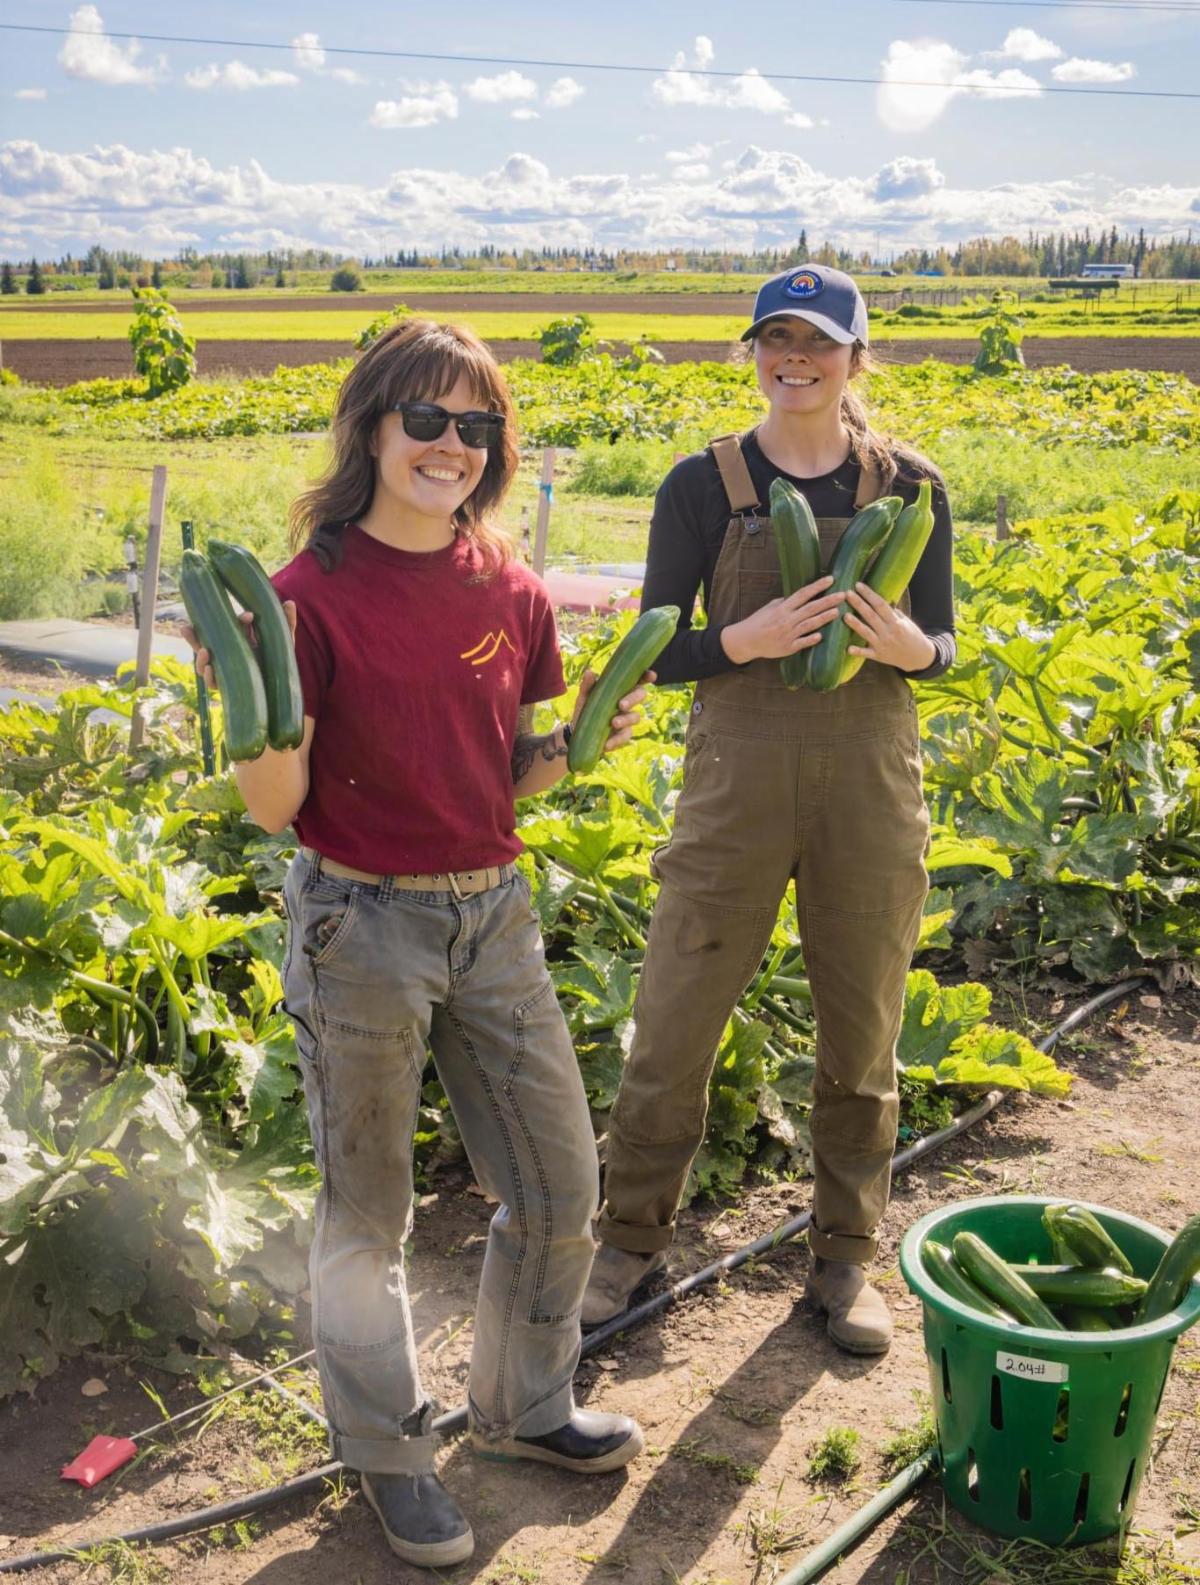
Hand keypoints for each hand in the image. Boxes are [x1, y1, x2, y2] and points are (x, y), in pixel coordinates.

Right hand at [182, 600, 297, 690]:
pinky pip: (213, 683)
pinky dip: (209, 676)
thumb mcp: (283, 640)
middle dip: (192, 637)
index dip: (232, 621)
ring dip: (199, 658)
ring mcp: (225, 671)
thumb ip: (286, 622)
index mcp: (236, 640)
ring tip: (205, 651)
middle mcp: (226, 655)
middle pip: (202, 645)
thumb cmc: (280, 659)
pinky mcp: (229, 686)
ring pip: (203, 665)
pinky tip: (210, 669)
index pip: (224, 628)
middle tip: (184, 627)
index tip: (249, 616)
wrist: (283, 685)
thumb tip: (289, 602)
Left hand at [571, 668, 654, 754]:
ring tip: (613, 723)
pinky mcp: (623, 735)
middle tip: (621, 705)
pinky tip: (607, 743)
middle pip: (640, 696)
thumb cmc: (586, 709)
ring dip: (625, 720)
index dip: (646, 677)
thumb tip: (590, 672)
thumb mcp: (585, 697)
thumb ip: (588, 685)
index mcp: (620, 689)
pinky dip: (616, 740)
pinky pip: (625, 736)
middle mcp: (628, 702)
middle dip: (633, 699)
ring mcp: (627, 719)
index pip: (637, 680)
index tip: (651, 676)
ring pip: (635, 717)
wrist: (578, 732)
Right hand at [720, 576, 842, 664]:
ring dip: (824, 618)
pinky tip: (821, 636)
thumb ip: (786, 602)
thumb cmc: (759, 622)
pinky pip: (802, 643)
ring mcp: (788, 634)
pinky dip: (811, 639)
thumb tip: (800, 596)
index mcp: (782, 608)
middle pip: (810, 608)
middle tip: (843, 595)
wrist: (747, 641)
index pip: (803, 594)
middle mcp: (786, 619)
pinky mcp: (788, 647)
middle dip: (827, 601)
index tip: (831, 579)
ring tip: (837, 612)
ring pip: (809, 624)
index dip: (817, 586)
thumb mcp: (770, 607)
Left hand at [844, 584, 935, 670]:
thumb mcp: (906, 622)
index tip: (858, 585)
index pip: (880, 605)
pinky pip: (866, 654)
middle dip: (859, 604)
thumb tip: (881, 601)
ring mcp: (883, 645)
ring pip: (866, 633)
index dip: (869, 594)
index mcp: (896, 622)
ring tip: (844, 616)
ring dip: (855, 624)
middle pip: (871, 616)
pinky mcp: (879, 656)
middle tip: (847, 593)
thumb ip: (893, 613)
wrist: (919, 657)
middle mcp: (889, 633)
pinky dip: (858, 651)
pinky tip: (848, 649)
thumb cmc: (912, 635)